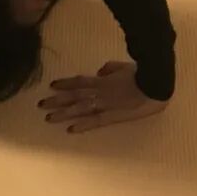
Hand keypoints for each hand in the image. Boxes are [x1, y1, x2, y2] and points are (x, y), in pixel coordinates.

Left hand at [39, 61, 167, 132]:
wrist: (155, 85)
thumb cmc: (142, 75)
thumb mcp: (123, 66)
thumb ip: (110, 68)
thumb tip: (98, 71)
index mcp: (102, 80)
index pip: (80, 81)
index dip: (65, 83)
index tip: (52, 85)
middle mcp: (100, 92)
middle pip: (74, 96)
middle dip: (57, 100)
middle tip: (41, 105)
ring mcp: (105, 104)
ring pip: (80, 108)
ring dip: (63, 113)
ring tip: (49, 118)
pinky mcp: (113, 116)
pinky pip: (95, 121)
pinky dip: (82, 125)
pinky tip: (71, 129)